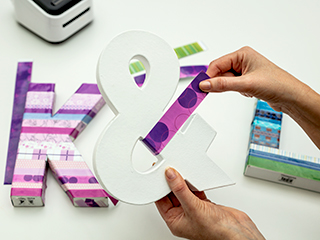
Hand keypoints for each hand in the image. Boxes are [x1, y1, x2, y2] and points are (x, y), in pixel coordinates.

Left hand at [155, 168, 264, 239]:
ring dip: (183, 180)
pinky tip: (193, 176)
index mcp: (175, 221)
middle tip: (170, 168)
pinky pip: (195, 190)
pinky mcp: (204, 203)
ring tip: (181, 170)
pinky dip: (194, 182)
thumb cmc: (217, 232)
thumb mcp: (193, 208)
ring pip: (184, 190)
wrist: (239, 233)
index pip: (161, 200)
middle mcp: (183, 215)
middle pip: (172, 194)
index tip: (159, 173)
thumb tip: (170, 176)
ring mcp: (194, 209)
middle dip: (171, 181)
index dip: (159, 187)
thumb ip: (180, 190)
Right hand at [199, 46, 319, 148]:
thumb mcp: (246, 84)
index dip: (208, 76)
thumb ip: (223, 84)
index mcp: (242, 54)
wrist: (291, 97)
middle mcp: (242, 61)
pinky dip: (234, 91)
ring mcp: (244, 71)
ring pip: (225, 80)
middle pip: (219, 72)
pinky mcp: (246, 81)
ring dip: (228, 88)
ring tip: (242, 90)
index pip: (217, 64)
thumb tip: (205, 84)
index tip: (200, 87)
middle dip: (218, 83)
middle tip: (208, 93)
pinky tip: (246, 92)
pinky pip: (231, 85)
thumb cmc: (277, 84)